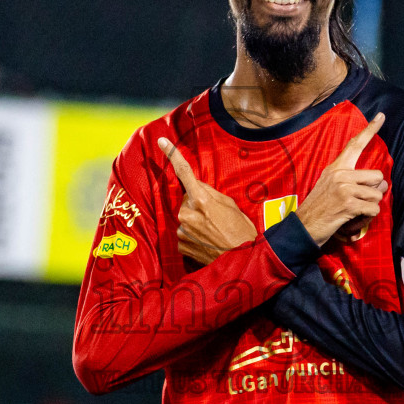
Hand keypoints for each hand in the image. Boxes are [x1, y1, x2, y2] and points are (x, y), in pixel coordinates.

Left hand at [159, 137, 256, 264]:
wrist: (242, 262)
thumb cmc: (242, 231)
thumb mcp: (231, 206)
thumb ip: (211, 194)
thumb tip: (197, 188)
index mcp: (202, 200)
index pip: (184, 173)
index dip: (172, 155)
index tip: (161, 141)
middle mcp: (187, 214)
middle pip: (186, 200)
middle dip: (197, 204)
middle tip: (215, 217)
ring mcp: (182, 231)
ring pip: (185, 218)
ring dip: (196, 221)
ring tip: (214, 232)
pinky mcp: (180, 245)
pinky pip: (184, 234)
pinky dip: (193, 236)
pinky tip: (207, 242)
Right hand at [294, 112, 387, 246]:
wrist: (303, 227)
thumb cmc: (319, 208)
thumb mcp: (330, 186)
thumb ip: (352, 180)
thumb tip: (381, 183)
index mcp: (336, 168)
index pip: (355, 145)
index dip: (370, 130)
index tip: (381, 116)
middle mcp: (340, 174)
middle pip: (377, 176)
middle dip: (375, 191)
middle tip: (362, 200)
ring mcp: (344, 188)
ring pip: (377, 194)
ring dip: (371, 206)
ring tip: (355, 211)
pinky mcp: (348, 204)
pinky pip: (373, 208)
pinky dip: (368, 217)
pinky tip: (355, 219)